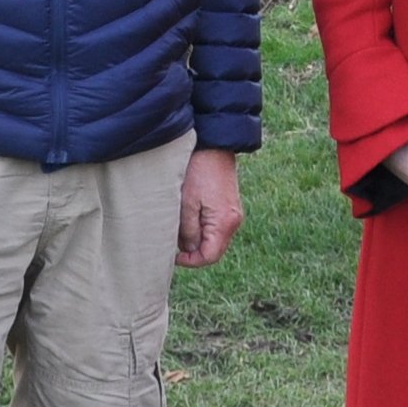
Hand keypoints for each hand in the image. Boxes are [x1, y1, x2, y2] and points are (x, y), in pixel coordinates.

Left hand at [175, 147, 244, 267]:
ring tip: (180, 220)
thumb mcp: (186, 203)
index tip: (173, 255)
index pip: (210, 257)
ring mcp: (233, 213)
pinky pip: (215, 226)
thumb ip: (187, 231)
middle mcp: (233, 221)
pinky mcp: (228, 205)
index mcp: (224, 223)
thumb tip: (189, 249)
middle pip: (213, 249)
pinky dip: (201, 225)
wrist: (214, 145)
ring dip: (195, 236)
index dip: (191, 261)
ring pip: (213, 238)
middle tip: (174, 236)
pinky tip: (188, 212)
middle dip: (192, 248)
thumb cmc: (198, 171)